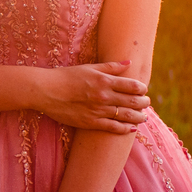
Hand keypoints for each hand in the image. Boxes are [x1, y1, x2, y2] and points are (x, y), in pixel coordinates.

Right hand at [35, 60, 149, 132]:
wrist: (46, 91)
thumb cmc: (66, 76)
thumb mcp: (88, 67)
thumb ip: (110, 67)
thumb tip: (129, 63)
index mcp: (105, 81)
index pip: (133, 86)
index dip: (142, 88)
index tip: (143, 90)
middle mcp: (104, 96)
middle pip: (133, 102)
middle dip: (144, 103)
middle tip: (146, 103)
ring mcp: (98, 111)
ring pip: (127, 116)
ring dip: (139, 117)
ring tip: (143, 117)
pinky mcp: (91, 122)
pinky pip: (113, 128)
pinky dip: (125, 129)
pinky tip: (131, 128)